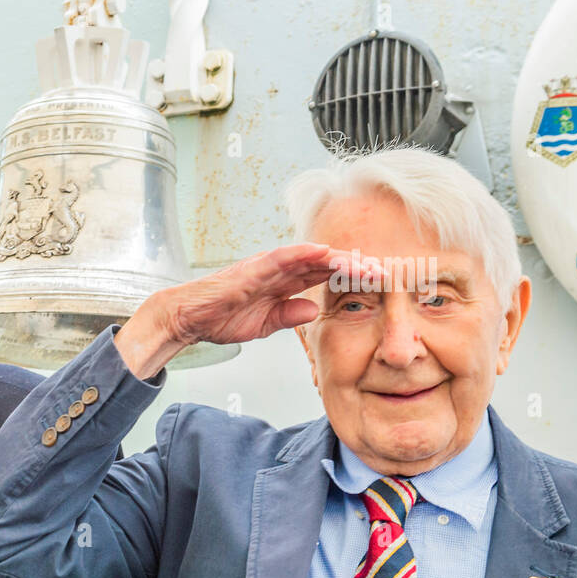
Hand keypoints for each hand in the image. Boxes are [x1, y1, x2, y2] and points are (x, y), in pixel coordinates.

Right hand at [114, 244, 375, 379]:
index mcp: (284, 283)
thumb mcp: (264, 323)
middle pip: (327, 263)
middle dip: (357, 267)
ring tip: (368, 265)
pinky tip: (328, 254)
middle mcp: (280, 269)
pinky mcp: (254, 268)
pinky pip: (284, 257)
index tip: (382, 286)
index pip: (326, 277)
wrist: (188, 318)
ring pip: (313, 257)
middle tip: (389, 271)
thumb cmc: (219, 318)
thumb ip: (289, 315)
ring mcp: (268, 266)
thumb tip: (315, 312)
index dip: (354, 279)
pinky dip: (307, 253)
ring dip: (341, 259)